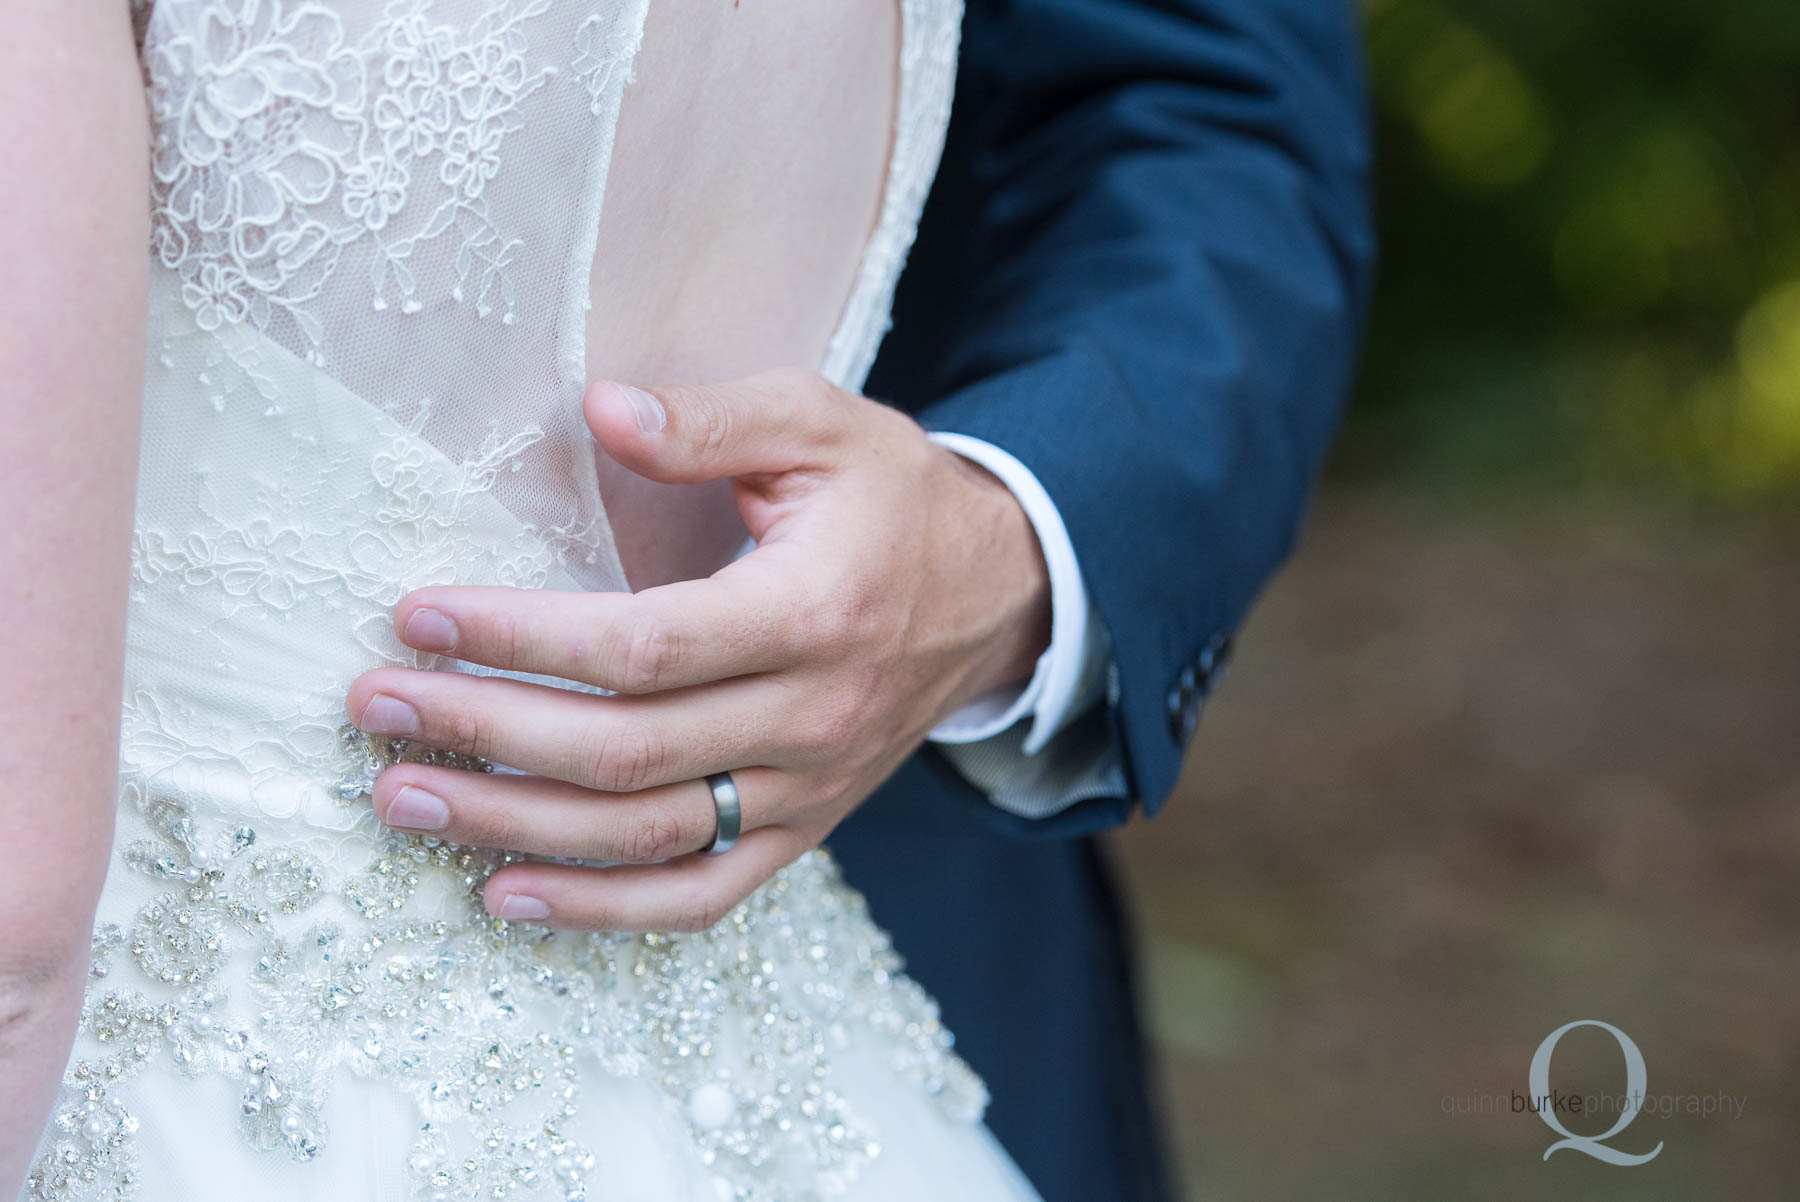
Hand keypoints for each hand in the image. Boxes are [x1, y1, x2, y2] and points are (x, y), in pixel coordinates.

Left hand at [345, 366, 1050, 931]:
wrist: (998, 594)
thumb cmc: (895, 498)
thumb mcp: (823, 425)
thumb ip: (713, 420)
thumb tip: (600, 407)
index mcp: (813, 611)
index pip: (643, 645)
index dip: (523, 637)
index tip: (418, 612)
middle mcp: (812, 717)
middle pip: (626, 752)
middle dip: (486, 733)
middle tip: (376, 707)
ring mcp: (808, 788)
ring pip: (648, 836)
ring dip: (516, 827)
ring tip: (404, 799)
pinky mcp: (803, 829)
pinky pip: (701, 896)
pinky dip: (602, 912)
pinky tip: (504, 894)